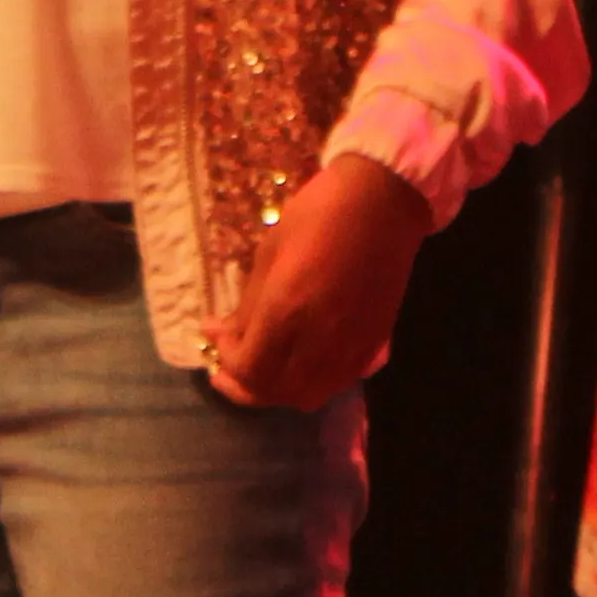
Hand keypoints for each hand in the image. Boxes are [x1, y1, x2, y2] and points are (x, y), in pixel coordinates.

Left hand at [208, 154, 434, 409]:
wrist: (382, 201)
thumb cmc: (318, 213)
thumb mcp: (270, 251)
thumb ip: (248, 302)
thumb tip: (224, 333)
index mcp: (287, 311)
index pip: (248, 367)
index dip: (225, 361)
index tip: (214, 336)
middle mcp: (319, 340)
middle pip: (274, 391)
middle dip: (243, 385)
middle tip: (226, 366)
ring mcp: (350, 346)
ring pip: (307, 396)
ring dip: (277, 390)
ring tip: (262, 369)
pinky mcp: (373, 343)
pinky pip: (337, 382)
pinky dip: (311, 384)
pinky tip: (300, 364)